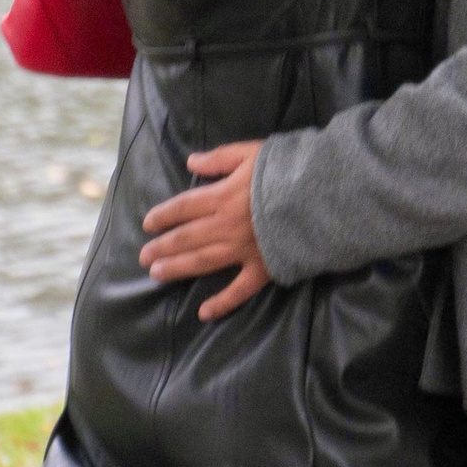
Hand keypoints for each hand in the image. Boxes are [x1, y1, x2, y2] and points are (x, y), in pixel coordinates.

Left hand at [139, 142, 271, 322]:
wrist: (322, 197)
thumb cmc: (288, 171)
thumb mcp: (252, 153)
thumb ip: (220, 158)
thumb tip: (191, 161)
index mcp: (222, 196)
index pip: (184, 207)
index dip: (163, 215)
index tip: (148, 224)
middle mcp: (225, 226)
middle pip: (186, 237)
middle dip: (162, 246)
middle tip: (143, 256)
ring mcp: (242, 251)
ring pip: (202, 262)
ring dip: (177, 268)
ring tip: (157, 274)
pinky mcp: (262, 269)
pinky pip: (239, 290)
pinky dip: (221, 303)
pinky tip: (204, 313)